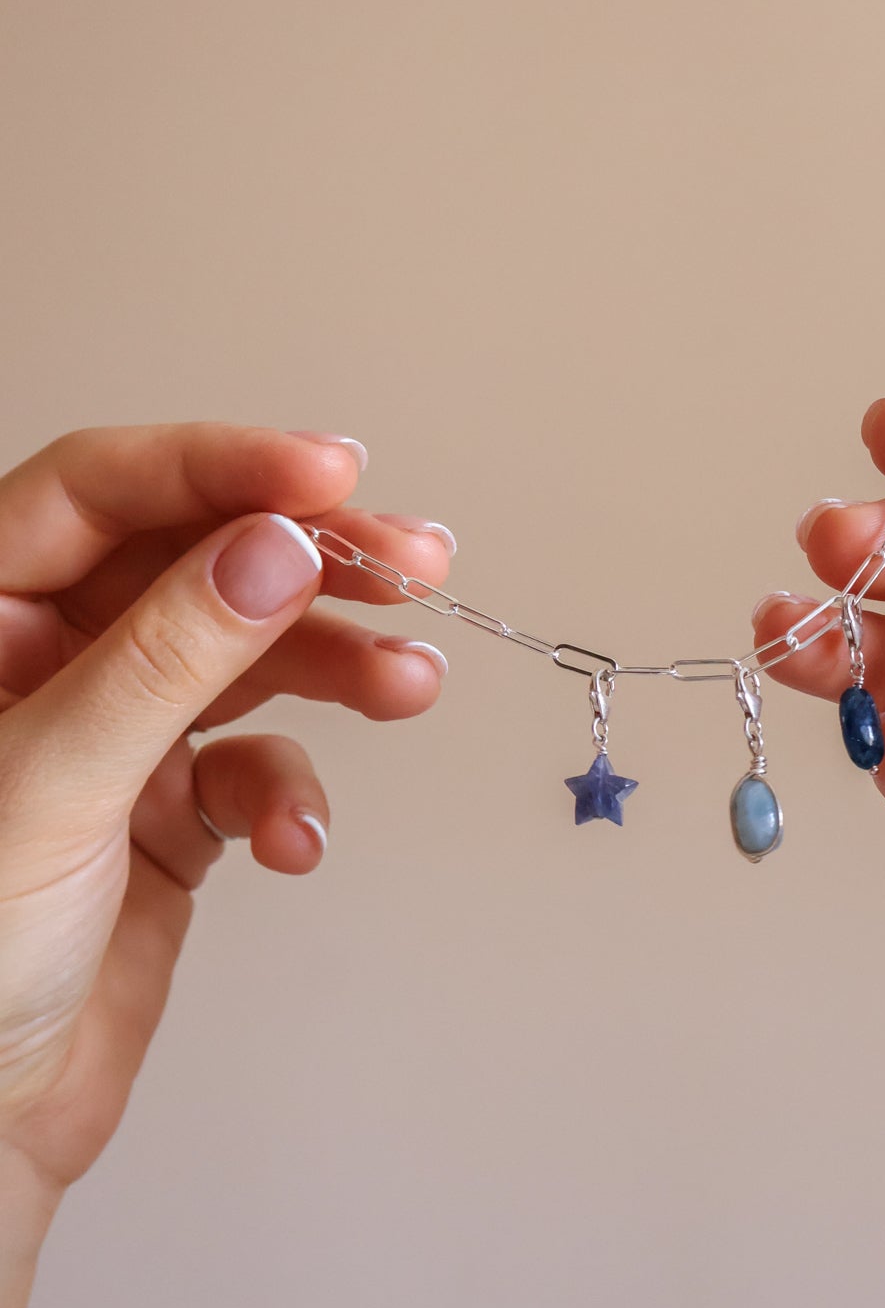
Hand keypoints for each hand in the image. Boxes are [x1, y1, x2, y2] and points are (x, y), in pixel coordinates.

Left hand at [0, 425, 453, 1206]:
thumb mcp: (50, 785)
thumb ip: (167, 657)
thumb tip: (273, 545)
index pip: (103, 491)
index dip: (219, 464)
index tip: (329, 474)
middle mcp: (48, 657)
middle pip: (198, 560)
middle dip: (311, 561)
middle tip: (413, 563)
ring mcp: (115, 730)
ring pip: (248, 655)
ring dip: (336, 668)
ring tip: (410, 686)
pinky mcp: (168, 807)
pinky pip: (257, 763)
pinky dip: (294, 795)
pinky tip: (296, 843)